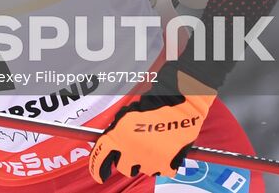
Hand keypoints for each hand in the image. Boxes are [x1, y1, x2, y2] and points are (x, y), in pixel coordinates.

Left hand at [88, 68, 215, 182]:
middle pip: (123, 167)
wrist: (181, 104)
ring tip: (152, 144)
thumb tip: (113, 145)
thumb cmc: (154, 103)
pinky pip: (160, 170)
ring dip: (143, 161)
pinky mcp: (168, 166)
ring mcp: (150, 161)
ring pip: (142, 169)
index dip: (97, 168)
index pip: (100, 158)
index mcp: (118, 137)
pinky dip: (161, 163)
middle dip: (125, 160)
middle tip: (134, 149)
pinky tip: (164, 149)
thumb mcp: (126, 114)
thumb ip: (117, 131)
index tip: (98, 175)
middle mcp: (132, 152)